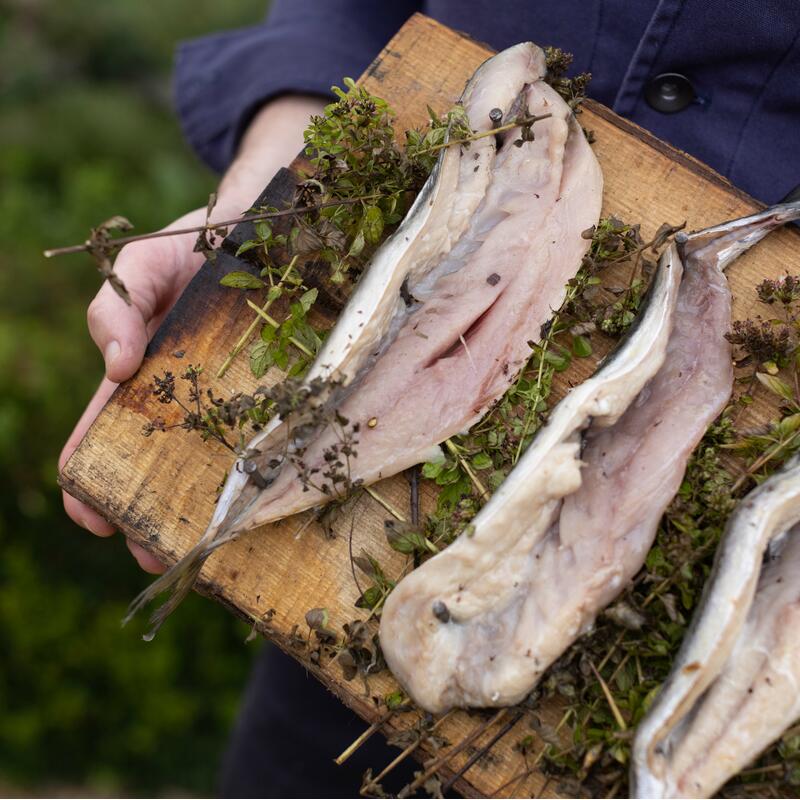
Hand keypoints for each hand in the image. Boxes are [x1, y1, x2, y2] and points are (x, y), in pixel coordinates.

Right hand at [59, 94, 326, 572]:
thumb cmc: (194, 248)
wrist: (265, 228)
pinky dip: (271, 479)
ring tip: (213, 553)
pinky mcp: (286, 397)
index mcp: (148, 378)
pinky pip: (277, 442)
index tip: (91, 519)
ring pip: (220, 471)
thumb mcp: (143, 267)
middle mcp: (191, 401)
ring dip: (209, 516)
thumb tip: (113, 367)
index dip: (91, 481)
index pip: (108, 437)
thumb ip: (113, 307)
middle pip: (163, 470)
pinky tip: (273, 509)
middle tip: (155, 555)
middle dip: (152, 517)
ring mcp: (239, 403)